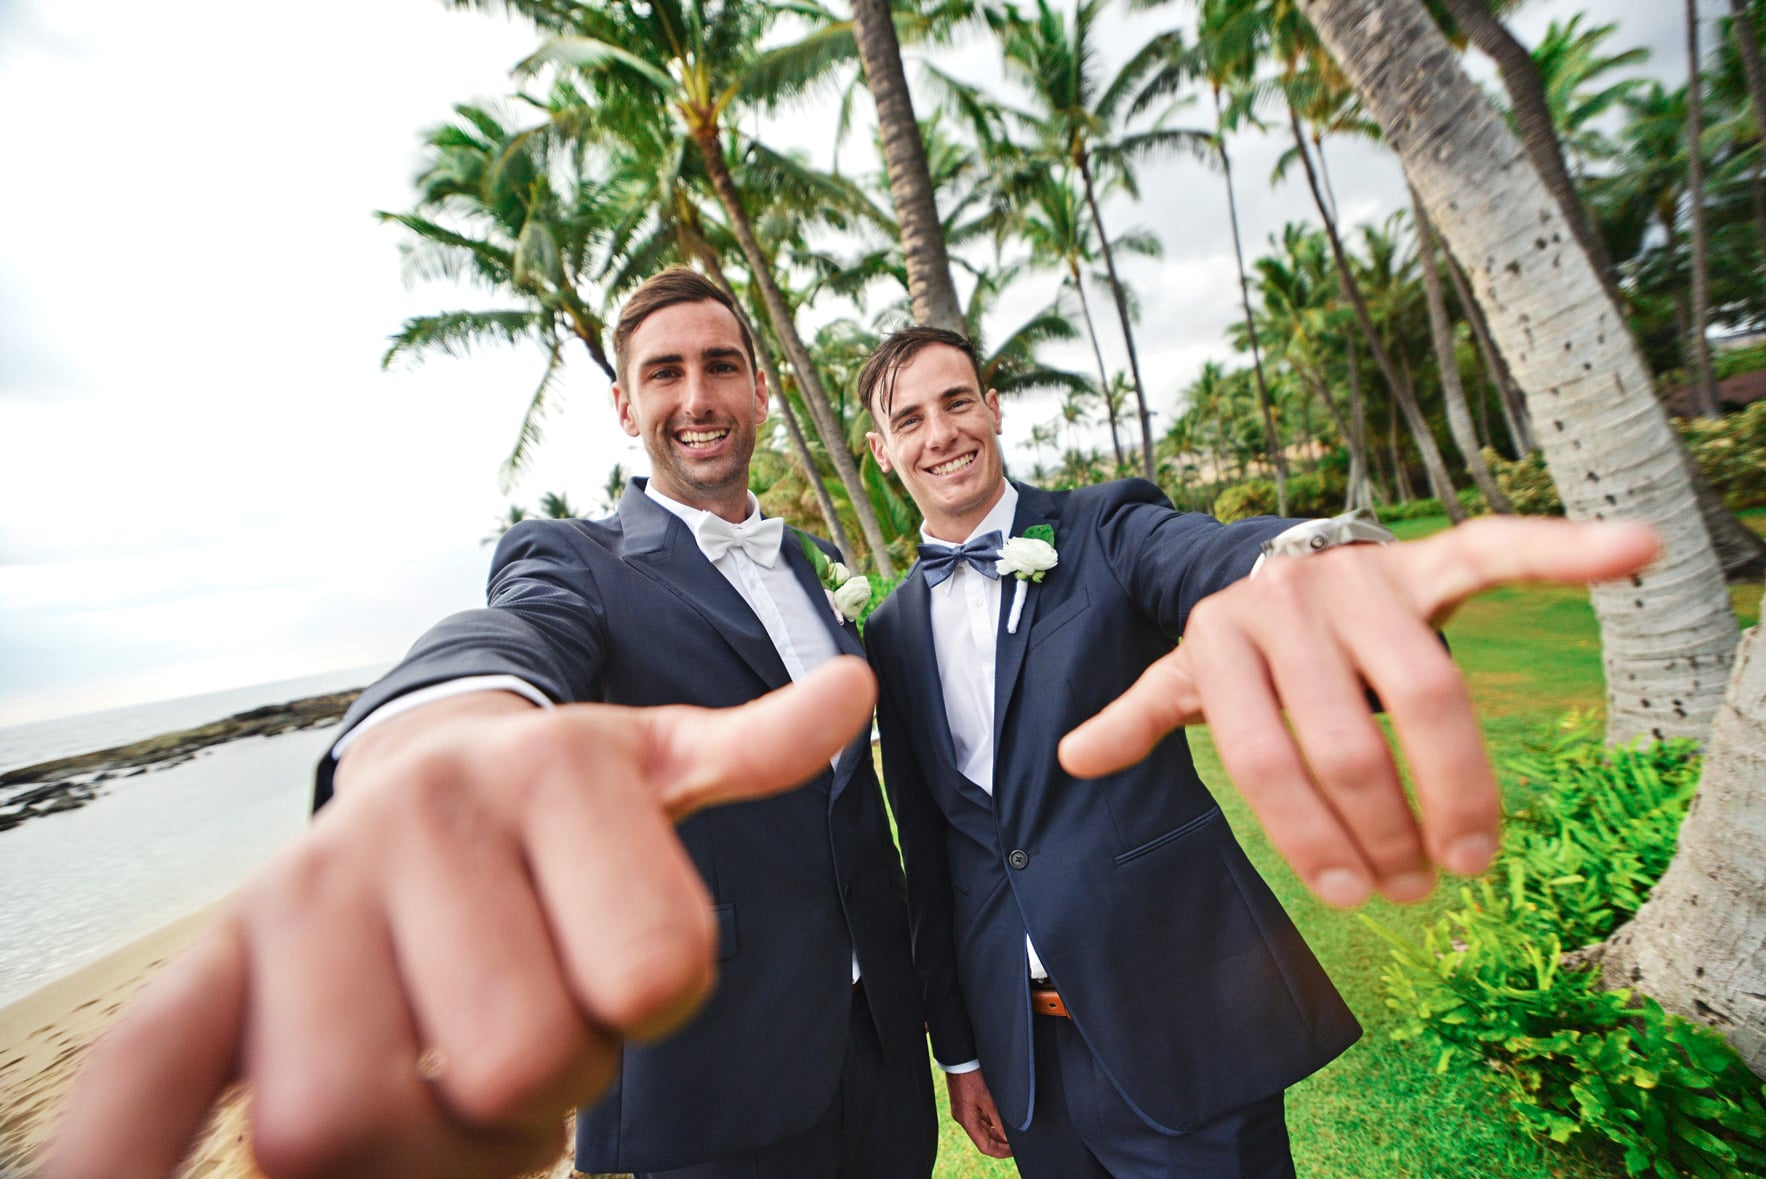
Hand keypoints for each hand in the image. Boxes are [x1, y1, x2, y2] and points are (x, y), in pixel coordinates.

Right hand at [43, 656, 878, 1178]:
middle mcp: (421, 815)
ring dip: (415, 1148)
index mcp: (556, 765)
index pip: (659, 972)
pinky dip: (125, 1157)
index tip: (623, 977)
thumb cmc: (559, 812)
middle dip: (540, 1091)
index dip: (653, 1008)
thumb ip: (750, 748)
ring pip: (345, 1120)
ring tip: (435, 1074)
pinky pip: (148, 1080)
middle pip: (515, 1063)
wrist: (412, 785)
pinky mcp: (210, 969)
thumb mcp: (659, 762)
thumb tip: (853, 690)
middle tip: (525, 1043)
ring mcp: (303, 894)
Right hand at [946, 1067, 1011, 1157]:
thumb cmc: (971, 1075)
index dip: (1000, 1152)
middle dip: (999, 1143)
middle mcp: (963, 1118)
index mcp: (967, 1120)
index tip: (1014, 1151)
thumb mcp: (988, 1098)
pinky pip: (978, 1118)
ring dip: (995, 1132)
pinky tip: (1000, 1119)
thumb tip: (1007, 1138)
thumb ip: (997, 1120)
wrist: (958, 1058)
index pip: (984, 1146)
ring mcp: (963, 1110)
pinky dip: (989, 1122)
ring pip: (981, 1128)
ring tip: (1011, 1133)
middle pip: (982, 1139)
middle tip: (1015, 1143)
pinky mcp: (964, 1102)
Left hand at [1058, 518, 1659, 907]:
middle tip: (1414, 890)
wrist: (1283, 551)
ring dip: (1460, 790)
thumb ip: (1143, 713)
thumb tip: (1072, 758)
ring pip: (1429, 695)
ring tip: (1470, 857)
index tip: (1352, 898)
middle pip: (1350, 743)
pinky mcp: (1425, 559)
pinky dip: (1570, 552)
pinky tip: (1635, 550)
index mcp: (1218, 637)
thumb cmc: (1241, 640)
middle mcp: (1286, 600)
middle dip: (1384, 833)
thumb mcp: (1187, 675)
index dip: (1311, 839)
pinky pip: (1501, 551)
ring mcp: (1361, 577)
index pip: (1270, 761)